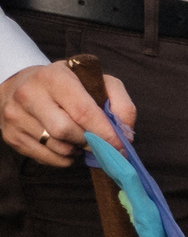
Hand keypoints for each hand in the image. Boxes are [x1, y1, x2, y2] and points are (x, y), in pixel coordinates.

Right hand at [1, 60, 135, 167]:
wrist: (23, 86)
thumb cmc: (68, 86)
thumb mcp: (97, 82)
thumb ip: (120, 103)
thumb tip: (126, 135)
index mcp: (53, 77)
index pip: (83, 111)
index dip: (105, 133)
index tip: (120, 146)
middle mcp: (29, 94)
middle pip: (67, 132)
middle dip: (90, 141)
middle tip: (98, 141)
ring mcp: (16, 116)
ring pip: (59, 148)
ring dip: (77, 150)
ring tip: (78, 138)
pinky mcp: (12, 136)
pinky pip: (49, 159)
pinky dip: (65, 158)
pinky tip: (65, 144)